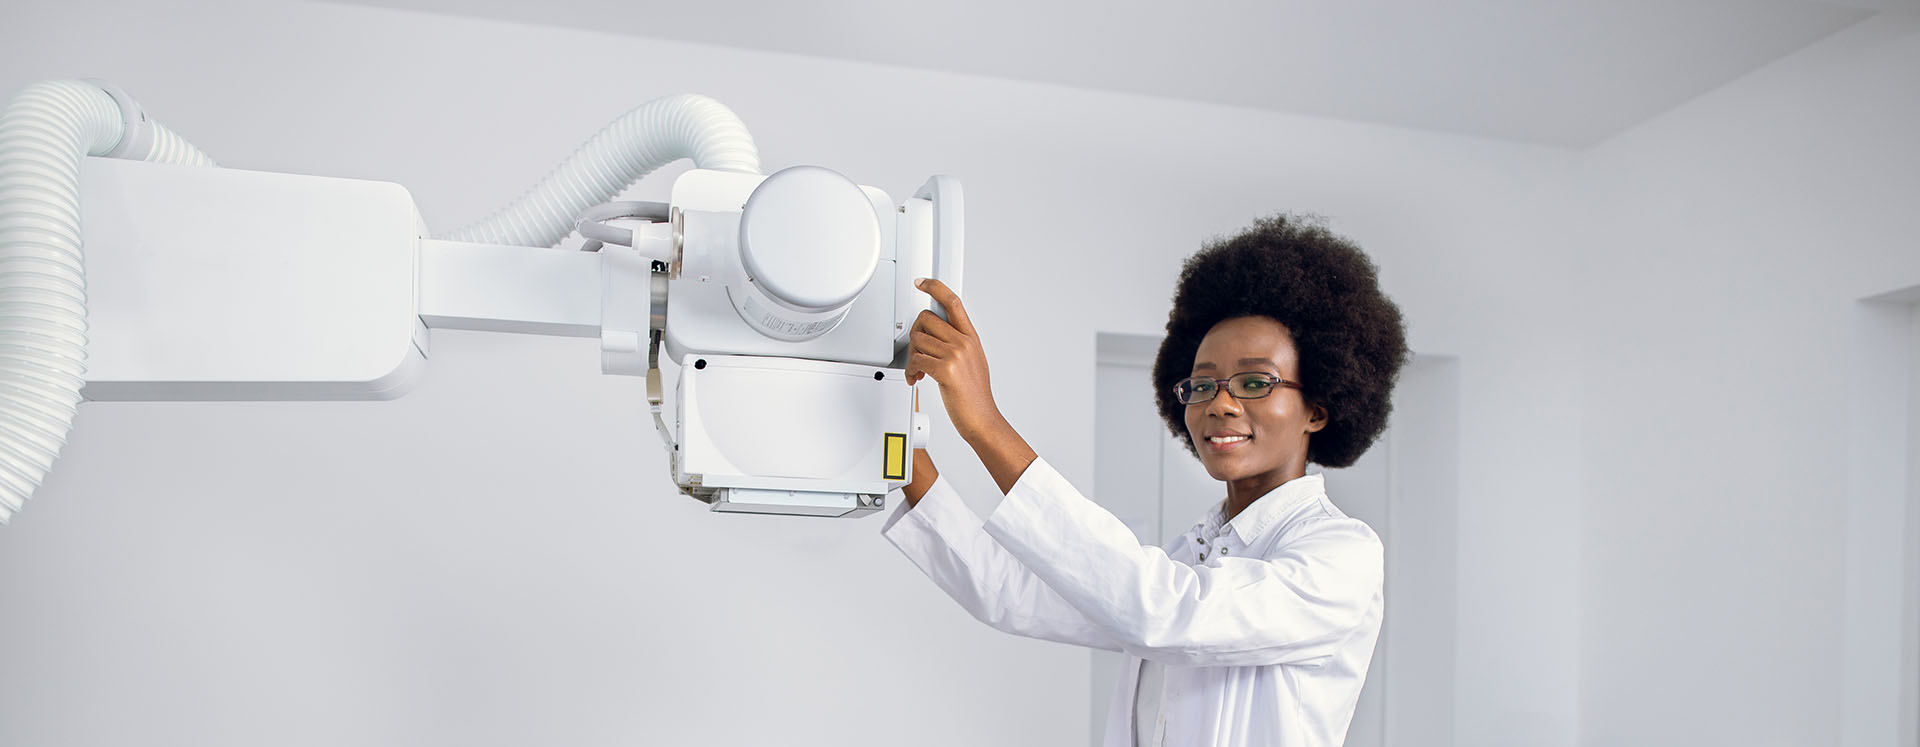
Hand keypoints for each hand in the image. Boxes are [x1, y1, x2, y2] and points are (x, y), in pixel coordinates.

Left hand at [905, 278, 1003, 439]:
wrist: (982, 419)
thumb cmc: (975, 395)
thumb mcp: (972, 361)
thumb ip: (957, 344)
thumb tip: (936, 334)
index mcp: (971, 338)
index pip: (953, 302)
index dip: (935, 287)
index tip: (921, 282)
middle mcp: (964, 342)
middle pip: (926, 318)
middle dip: (915, 334)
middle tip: (916, 351)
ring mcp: (956, 355)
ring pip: (918, 339)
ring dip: (911, 356)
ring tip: (917, 370)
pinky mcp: (946, 370)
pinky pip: (916, 359)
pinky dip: (910, 370)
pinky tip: (916, 378)